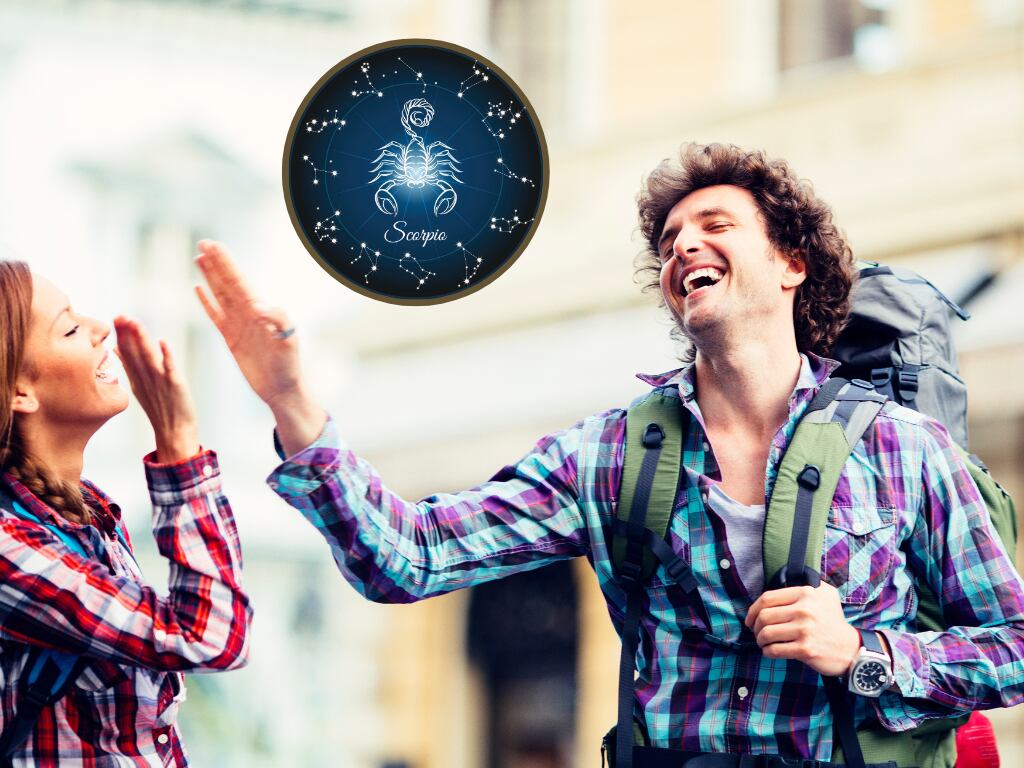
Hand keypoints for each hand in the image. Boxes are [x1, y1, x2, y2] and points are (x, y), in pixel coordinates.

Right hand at [114, 317, 199, 462]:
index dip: (122, 335)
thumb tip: (116, 348)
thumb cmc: (159, 407)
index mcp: (137, 377)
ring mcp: (160, 381)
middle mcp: (146, 378)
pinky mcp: (175, 385)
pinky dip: (167, 356)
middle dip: (127, 333)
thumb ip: (129, 365)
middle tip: (120, 315)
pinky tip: (163, 342)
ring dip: (143, 340)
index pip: (126, 352)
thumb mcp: (139, 384)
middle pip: (134, 352)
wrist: (174, 431)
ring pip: (149, 357)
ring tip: (135, 322)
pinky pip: (170, 369)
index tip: (116, 318)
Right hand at [193, 240, 325, 455]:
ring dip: (211, 277)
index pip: (240, 281)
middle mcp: (249, 313)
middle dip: (217, 263)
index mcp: (260, 310)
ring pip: (221, 295)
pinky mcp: (231, 338)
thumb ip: (277, 321)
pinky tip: (198, 289)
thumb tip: (260, 306)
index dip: (226, 263)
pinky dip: (207, 302)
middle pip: (228, 282)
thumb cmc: (289, 365)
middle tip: (203, 243)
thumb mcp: (288, 341)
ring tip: (199, 258)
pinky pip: (216, 315)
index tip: (213, 246)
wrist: (282, 388)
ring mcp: (239, 324)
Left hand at [744, 583, 860, 676]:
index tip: (751, 618)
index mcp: (806, 594)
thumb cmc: (833, 621)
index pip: (767, 598)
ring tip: (763, 642)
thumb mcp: (826, 594)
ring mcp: (805, 630)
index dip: (753, 609)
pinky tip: (770, 651)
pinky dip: (767, 652)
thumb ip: (807, 584)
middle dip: (755, 626)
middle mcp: (805, 610)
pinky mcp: (805, 649)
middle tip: (757, 632)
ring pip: (766, 633)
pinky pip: (774, 650)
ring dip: (760, 640)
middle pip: (764, 616)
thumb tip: (783, 580)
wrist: (851, 648)